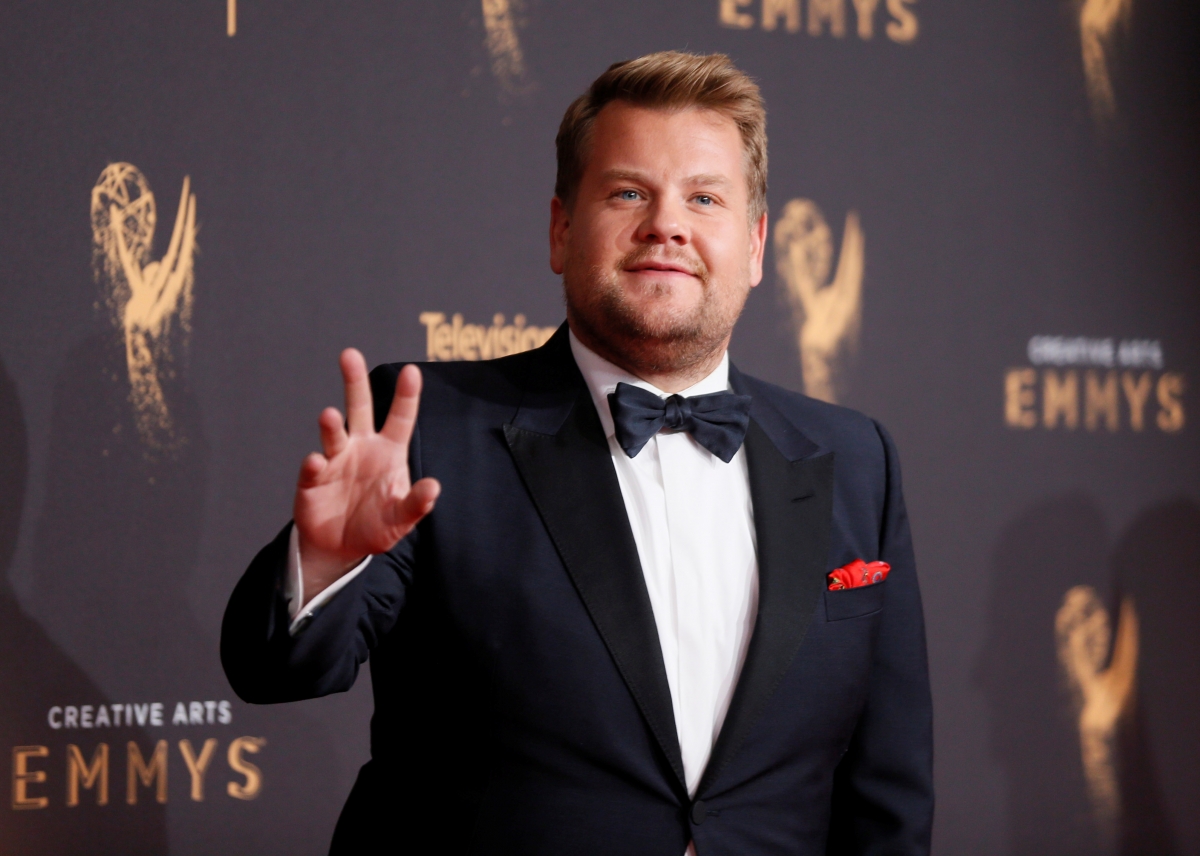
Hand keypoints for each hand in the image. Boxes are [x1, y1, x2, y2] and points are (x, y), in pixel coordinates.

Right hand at [292, 349, 440, 602]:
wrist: (341, 547)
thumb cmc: (377, 525)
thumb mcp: (402, 518)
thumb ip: (417, 504)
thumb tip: (434, 488)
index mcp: (388, 452)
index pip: (400, 418)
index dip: (406, 396)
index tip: (412, 371)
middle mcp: (360, 448)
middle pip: (359, 408)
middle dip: (354, 381)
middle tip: (349, 354)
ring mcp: (335, 461)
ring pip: (333, 434)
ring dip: (330, 425)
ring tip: (329, 414)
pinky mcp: (312, 480)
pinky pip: (312, 468)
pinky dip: (313, 465)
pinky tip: (316, 462)